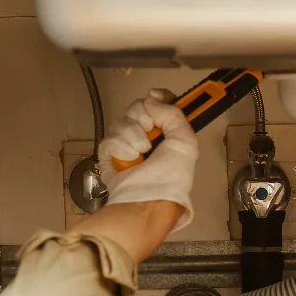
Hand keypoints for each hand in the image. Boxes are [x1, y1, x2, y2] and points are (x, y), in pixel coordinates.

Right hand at [98, 90, 197, 230]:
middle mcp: (147, 136)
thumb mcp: (186, 142)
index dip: (159, 97)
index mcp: (167, 134)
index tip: (156, 96)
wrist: (147, 199)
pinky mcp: (109, 154)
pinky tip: (129, 159)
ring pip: (122, 121)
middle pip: (137, 108)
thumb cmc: (171, 176)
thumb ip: (174, 114)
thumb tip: (151, 98)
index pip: (160, 104)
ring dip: (133, 135)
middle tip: (150, 131)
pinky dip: (120, 147)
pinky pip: (110, 137)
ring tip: (140, 153)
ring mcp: (126, 144)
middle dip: (143, 118)